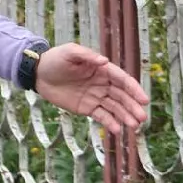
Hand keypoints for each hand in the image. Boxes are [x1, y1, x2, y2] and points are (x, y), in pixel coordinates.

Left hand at [33, 44, 150, 135]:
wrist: (38, 74)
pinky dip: (110, 123)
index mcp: (102, 70)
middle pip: (122, 96)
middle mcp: (102, 83)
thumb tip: (104, 61)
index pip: (122, 80)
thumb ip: (86, 56)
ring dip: (125, 116)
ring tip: (134, 126)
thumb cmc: (55, 59)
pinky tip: (118, 130)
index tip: (144, 100)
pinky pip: (102, 116)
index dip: (134, 90)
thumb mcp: (70, 52)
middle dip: (133, 106)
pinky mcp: (87, 108)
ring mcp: (96, 97)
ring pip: (115, 108)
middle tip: (142, 117)